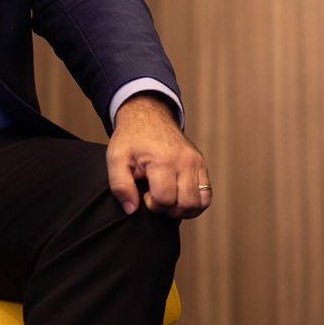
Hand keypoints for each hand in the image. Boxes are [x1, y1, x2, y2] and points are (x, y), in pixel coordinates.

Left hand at [106, 96, 211, 218]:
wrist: (148, 116)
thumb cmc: (132, 138)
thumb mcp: (116, 158)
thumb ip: (120, 185)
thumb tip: (131, 209)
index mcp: (163, 160)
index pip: (165, 200)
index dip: (152, 204)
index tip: (144, 194)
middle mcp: (185, 161)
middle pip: (186, 204)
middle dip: (169, 209)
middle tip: (156, 197)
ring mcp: (196, 162)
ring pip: (201, 202)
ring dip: (184, 208)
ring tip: (169, 198)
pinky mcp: (201, 163)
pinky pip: (207, 193)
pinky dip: (195, 201)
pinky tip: (179, 196)